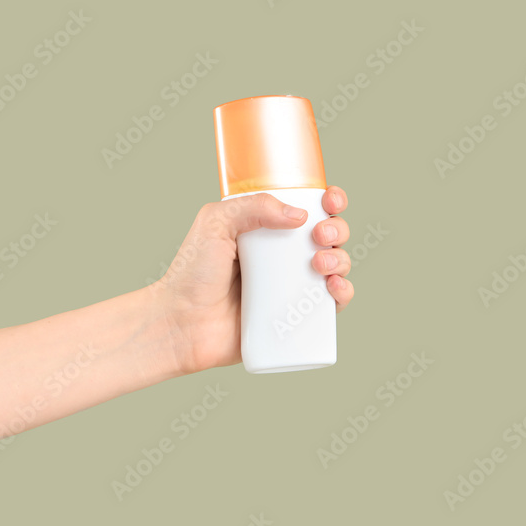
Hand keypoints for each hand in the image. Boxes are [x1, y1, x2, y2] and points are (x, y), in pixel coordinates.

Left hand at [155, 186, 353, 374]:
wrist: (181, 323)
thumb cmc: (191, 273)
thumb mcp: (215, 223)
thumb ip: (252, 207)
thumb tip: (300, 215)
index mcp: (268, 229)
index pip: (308, 209)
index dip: (329, 201)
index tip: (330, 201)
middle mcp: (284, 257)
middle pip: (329, 236)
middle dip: (336, 230)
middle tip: (319, 236)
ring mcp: (292, 288)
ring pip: (336, 267)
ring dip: (342, 260)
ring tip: (320, 265)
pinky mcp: (295, 319)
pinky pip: (331, 306)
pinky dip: (344, 294)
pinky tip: (334, 288)